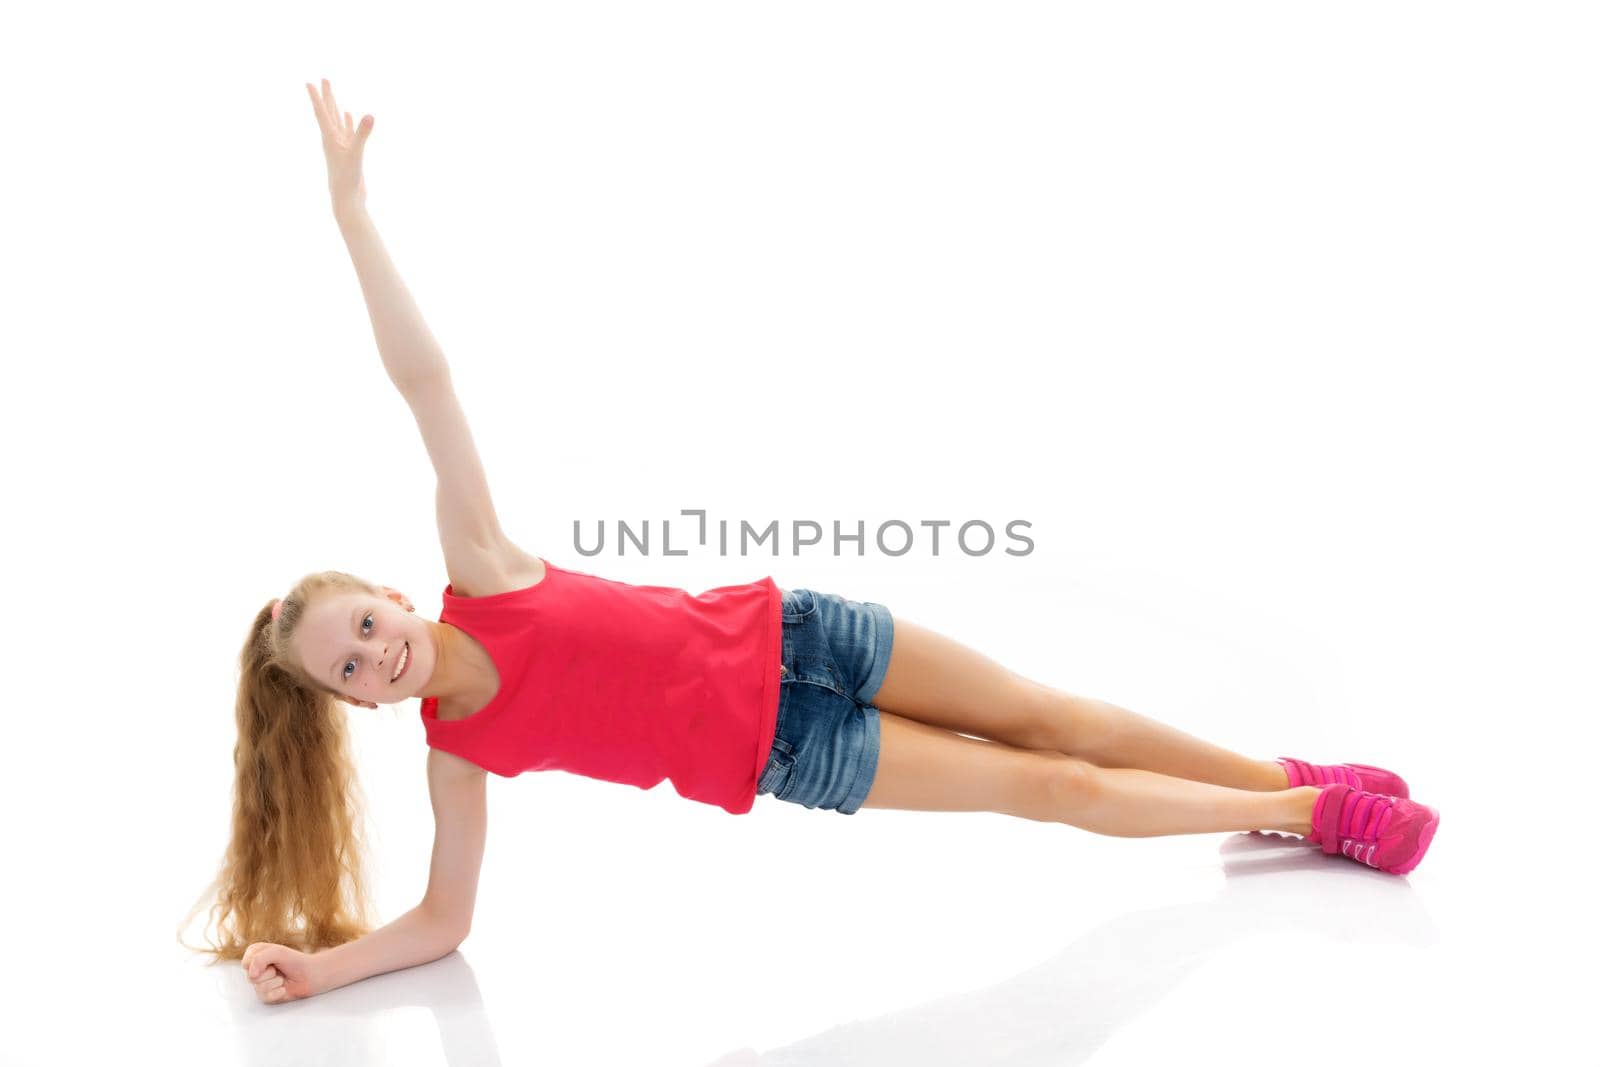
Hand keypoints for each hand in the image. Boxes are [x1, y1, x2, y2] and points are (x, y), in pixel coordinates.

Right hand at [242, 941, 318, 1003]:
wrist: (310, 975)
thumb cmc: (294, 961)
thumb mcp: (277, 952)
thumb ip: (260, 958)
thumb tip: (251, 975)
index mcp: (254, 956)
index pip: (246, 963)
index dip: (260, 962)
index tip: (273, 959)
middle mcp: (255, 970)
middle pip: (251, 978)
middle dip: (269, 973)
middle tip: (278, 969)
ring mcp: (259, 984)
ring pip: (259, 988)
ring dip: (276, 982)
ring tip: (282, 978)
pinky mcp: (266, 996)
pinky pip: (266, 997)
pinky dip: (278, 992)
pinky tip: (284, 988)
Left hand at [304, 78, 373, 215]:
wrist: (346, 199)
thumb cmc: (347, 179)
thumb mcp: (356, 154)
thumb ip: (362, 134)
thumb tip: (370, 115)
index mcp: (329, 138)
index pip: (321, 113)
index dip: (316, 97)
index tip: (309, 82)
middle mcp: (332, 140)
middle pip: (327, 113)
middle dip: (326, 96)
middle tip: (324, 80)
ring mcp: (340, 146)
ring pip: (336, 122)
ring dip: (335, 107)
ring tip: (331, 94)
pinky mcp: (348, 153)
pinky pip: (346, 132)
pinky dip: (346, 122)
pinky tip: (347, 115)